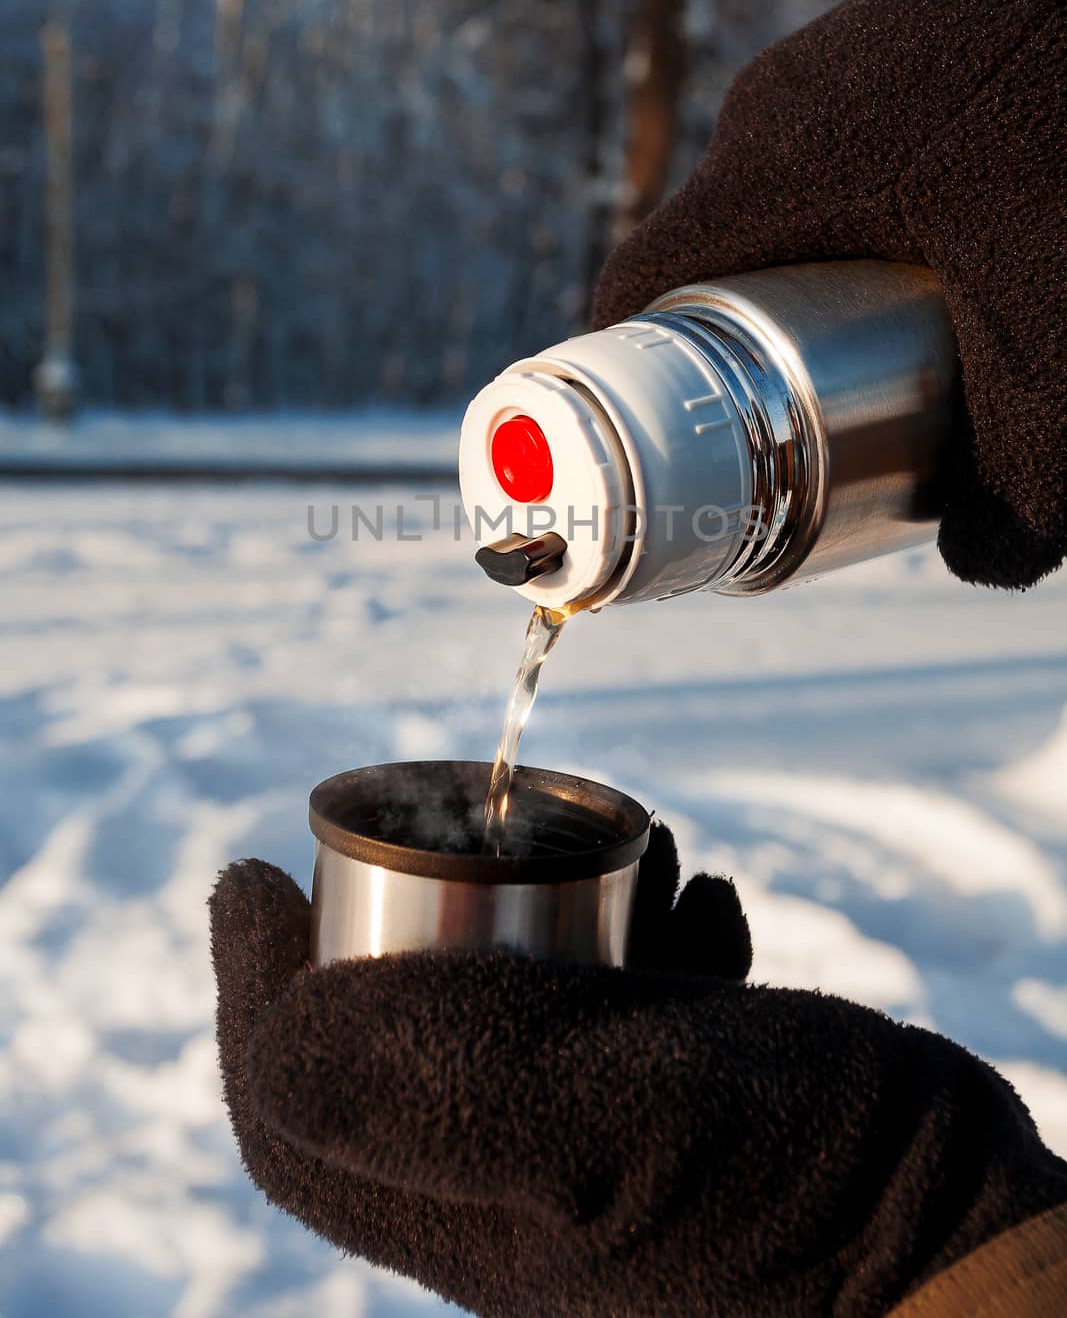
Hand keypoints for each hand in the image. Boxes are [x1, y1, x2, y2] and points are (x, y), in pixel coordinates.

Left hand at [211, 826, 1065, 1316]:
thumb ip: (433, 1080)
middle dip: (406, 918)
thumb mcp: (604, 1121)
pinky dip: (643, 934)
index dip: (250, 988)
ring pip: (511, 1010)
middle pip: (392, 1039)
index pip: (296, 1102)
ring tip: (635, 848)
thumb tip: (277, 1015)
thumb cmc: (788, 1190)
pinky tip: (704, 903)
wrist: (955, 1243)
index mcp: (462, 1206)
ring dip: (548, 906)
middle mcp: (513, 1184)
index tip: (246, 874)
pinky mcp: (674, 1109)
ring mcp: (596, 1147)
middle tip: (452, 827)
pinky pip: (614, 1014)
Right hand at [594, 0, 1066, 590]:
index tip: (658, 438)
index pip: (640, 286)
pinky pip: (853, 141)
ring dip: (822, 269)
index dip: (631, 374)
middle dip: (748, 343)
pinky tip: (963, 238)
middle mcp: (776, 104)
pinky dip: (881, 206)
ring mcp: (838, 51)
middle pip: (720, 253)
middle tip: (801, 414)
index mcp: (765, 173)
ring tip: (892, 331)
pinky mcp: (902, 23)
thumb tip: (977, 561)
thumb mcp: (1058, 362)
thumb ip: (1022, 488)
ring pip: (791, 194)